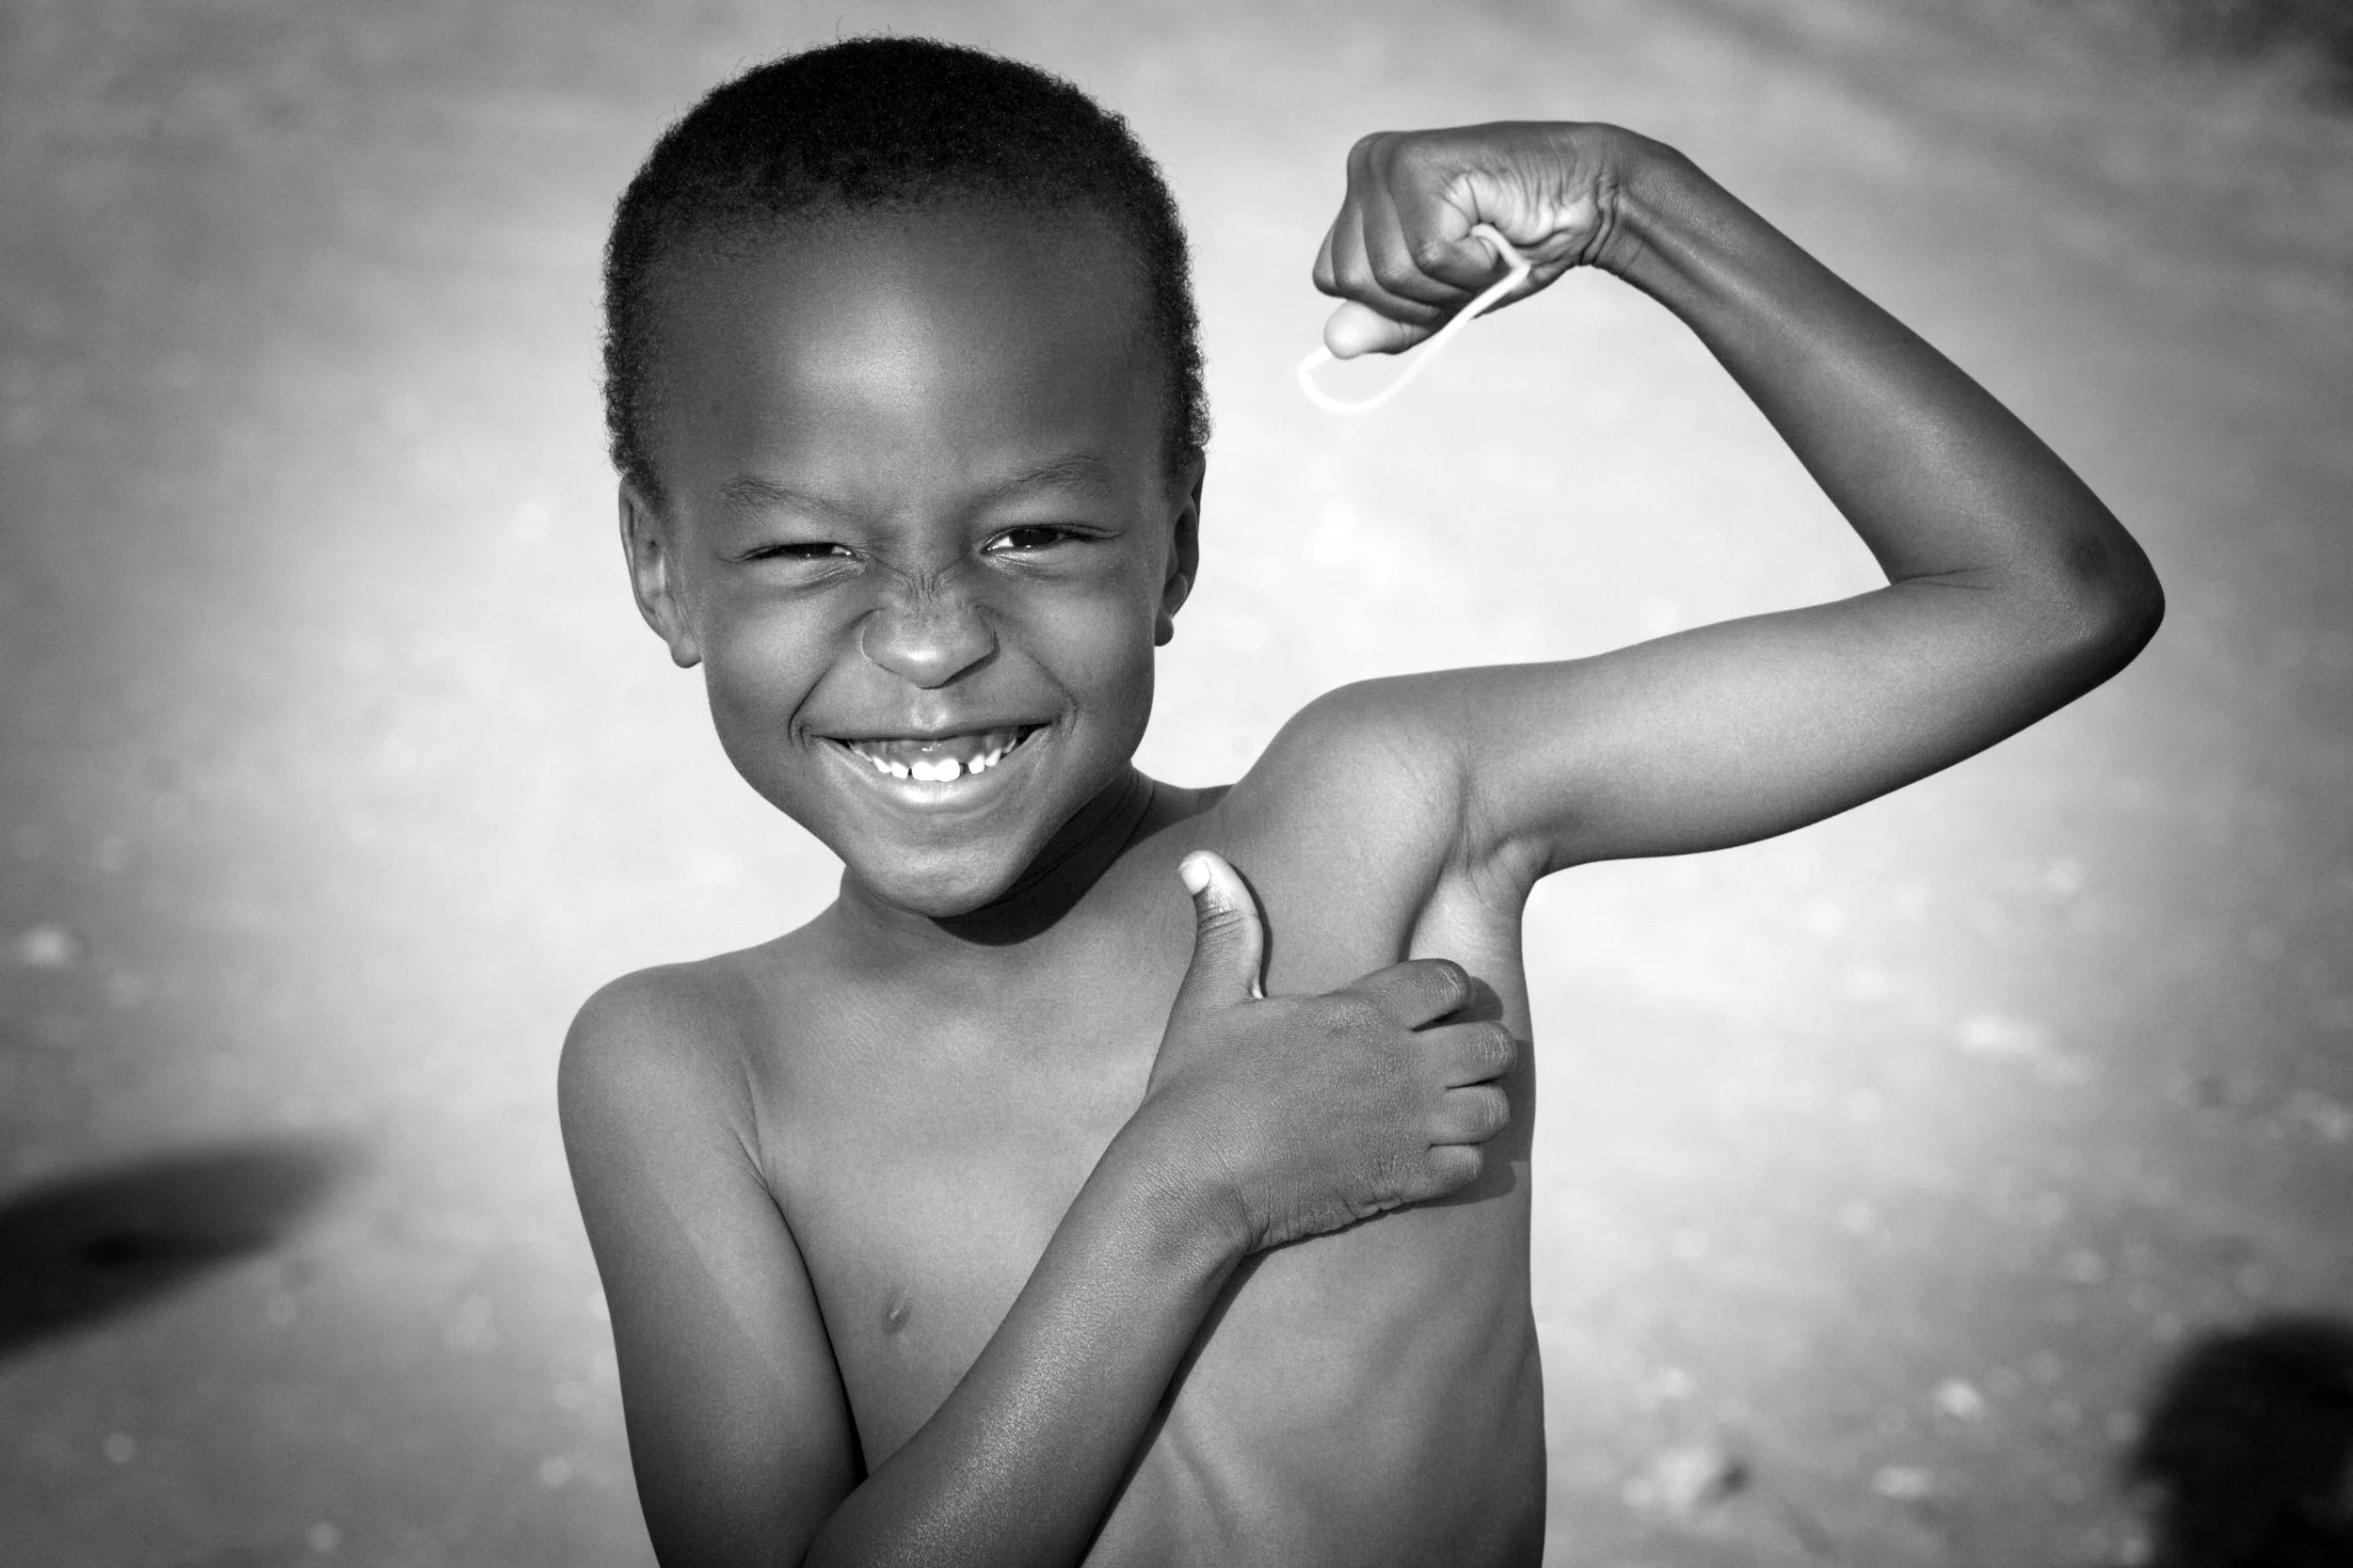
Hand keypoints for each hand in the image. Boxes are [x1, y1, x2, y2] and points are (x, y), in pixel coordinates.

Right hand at [1133, 851, 1516, 1253]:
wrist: (1191, 1184)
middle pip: (1492, 1043)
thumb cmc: (1194, 1089)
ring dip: (1474, 1106)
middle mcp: (1398, 1064)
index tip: (1421, 1008)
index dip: (1444, 990)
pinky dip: (1456, 1162)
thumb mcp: (1207, 1001)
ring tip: (1441, 1109)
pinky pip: (1472, 1167)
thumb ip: (1227, 929)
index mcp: (1361, 1011)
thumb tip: (1202, 860)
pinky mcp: (1403, 1181)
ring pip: (1493, 1108)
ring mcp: (1407, 1126)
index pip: (1450, 980)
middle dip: (1476, 1047)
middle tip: (1442, 1059)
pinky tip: (1422, 1158)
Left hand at [1312, 121, 1639, 356]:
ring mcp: (1388, 161)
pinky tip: (1496, 226)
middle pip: (1350, 281)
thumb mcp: (1440, 300)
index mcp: (1359, 191)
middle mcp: (1364, 164)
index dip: (1390, 299)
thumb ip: (1387, 322)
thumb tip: (1332, 344)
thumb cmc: (1515, 246)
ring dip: (1452, 279)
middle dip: (1419, 293)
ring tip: (1486, 240)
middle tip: (1470, 255)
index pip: (1331, 279)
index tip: (1443, 269)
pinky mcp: (1420, 166)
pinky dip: (1471, 262)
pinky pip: (1427, 256)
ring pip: (1389, 273)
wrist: (1590, 200)